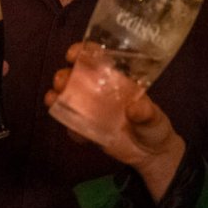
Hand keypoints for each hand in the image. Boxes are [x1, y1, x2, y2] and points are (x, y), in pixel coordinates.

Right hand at [45, 42, 184, 198]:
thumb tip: (134, 108)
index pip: (96, 58)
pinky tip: (77, 134)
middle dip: (64, 75)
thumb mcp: (154, 118)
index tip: (73, 54)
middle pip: (75, 76)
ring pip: (67, 98)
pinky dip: (70, 127)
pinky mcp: (87, 128)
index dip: (82, 52)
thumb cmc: (154, 127)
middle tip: (61, 81)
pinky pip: (72, 125)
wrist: (150, 155)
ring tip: (53, 100)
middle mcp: (99, 90)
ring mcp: (91, 109)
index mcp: (115, 79)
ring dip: (57, 96)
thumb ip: (146, 113)